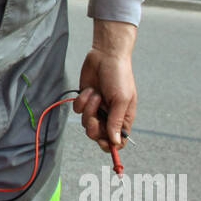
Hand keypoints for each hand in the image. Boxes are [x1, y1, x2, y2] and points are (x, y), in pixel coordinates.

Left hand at [72, 19, 137, 152]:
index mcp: (123, 118)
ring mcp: (96, 108)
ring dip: (88, 109)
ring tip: (95, 94)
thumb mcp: (121, 99)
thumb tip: (116, 142)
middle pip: (98, 135)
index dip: (110, 145)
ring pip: (85, 123)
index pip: (118, 141)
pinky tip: (89, 90)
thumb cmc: (119, 76)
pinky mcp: (84, 100)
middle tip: (94, 118)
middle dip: (94, 127)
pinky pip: (78, 110)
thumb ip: (116, 122)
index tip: (103, 141)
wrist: (105, 55)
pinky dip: (82, 100)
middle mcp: (109, 115)